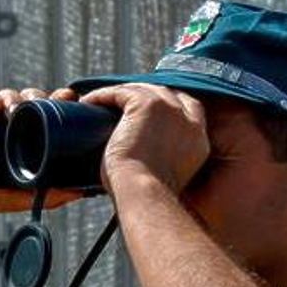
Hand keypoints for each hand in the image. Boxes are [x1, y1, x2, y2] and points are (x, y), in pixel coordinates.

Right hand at [0, 87, 85, 220]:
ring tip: (15, 109)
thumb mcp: (23, 197)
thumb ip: (51, 196)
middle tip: (40, 105)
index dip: (59, 98)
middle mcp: (10, 121)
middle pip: (28, 97)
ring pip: (6, 95)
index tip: (68, 97)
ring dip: (14, 97)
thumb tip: (82, 193)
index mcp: (28, 132)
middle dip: (36, 96)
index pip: (47, 108)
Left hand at [79, 83, 209, 194]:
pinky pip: (119, 92)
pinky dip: (101, 96)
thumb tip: (143, 155)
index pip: (188, 108)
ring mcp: (170, 108)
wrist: (145, 194)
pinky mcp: (146, 103)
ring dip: (119, 95)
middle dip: (143, 95)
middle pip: (165, 93)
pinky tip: (88, 103)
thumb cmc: (148, 197)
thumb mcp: (167, 175)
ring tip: (98, 104)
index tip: (144, 114)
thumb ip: (164, 158)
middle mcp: (189, 120)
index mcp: (198, 139)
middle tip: (117, 104)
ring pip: (141, 90)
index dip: (166, 106)